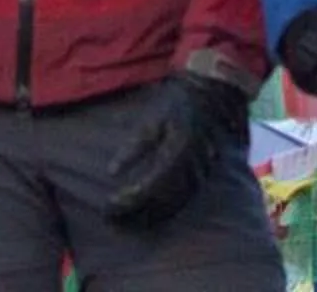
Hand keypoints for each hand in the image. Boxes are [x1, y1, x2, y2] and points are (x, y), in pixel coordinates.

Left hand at [103, 72, 249, 228]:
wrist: (208, 96)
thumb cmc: (173, 104)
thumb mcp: (150, 120)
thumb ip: (133, 147)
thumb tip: (111, 172)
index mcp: (177, 150)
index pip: (150, 185)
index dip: (129, 198)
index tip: (109, 204)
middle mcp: (192, 167)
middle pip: (161, 201)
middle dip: (136, 212)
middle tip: (111, 218)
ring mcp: (201, 174)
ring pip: (173, 205)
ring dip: (149, 216)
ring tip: (125, 220)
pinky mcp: (204, 176)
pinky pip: (183, 201)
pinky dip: (165, 211)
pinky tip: (149, 214)